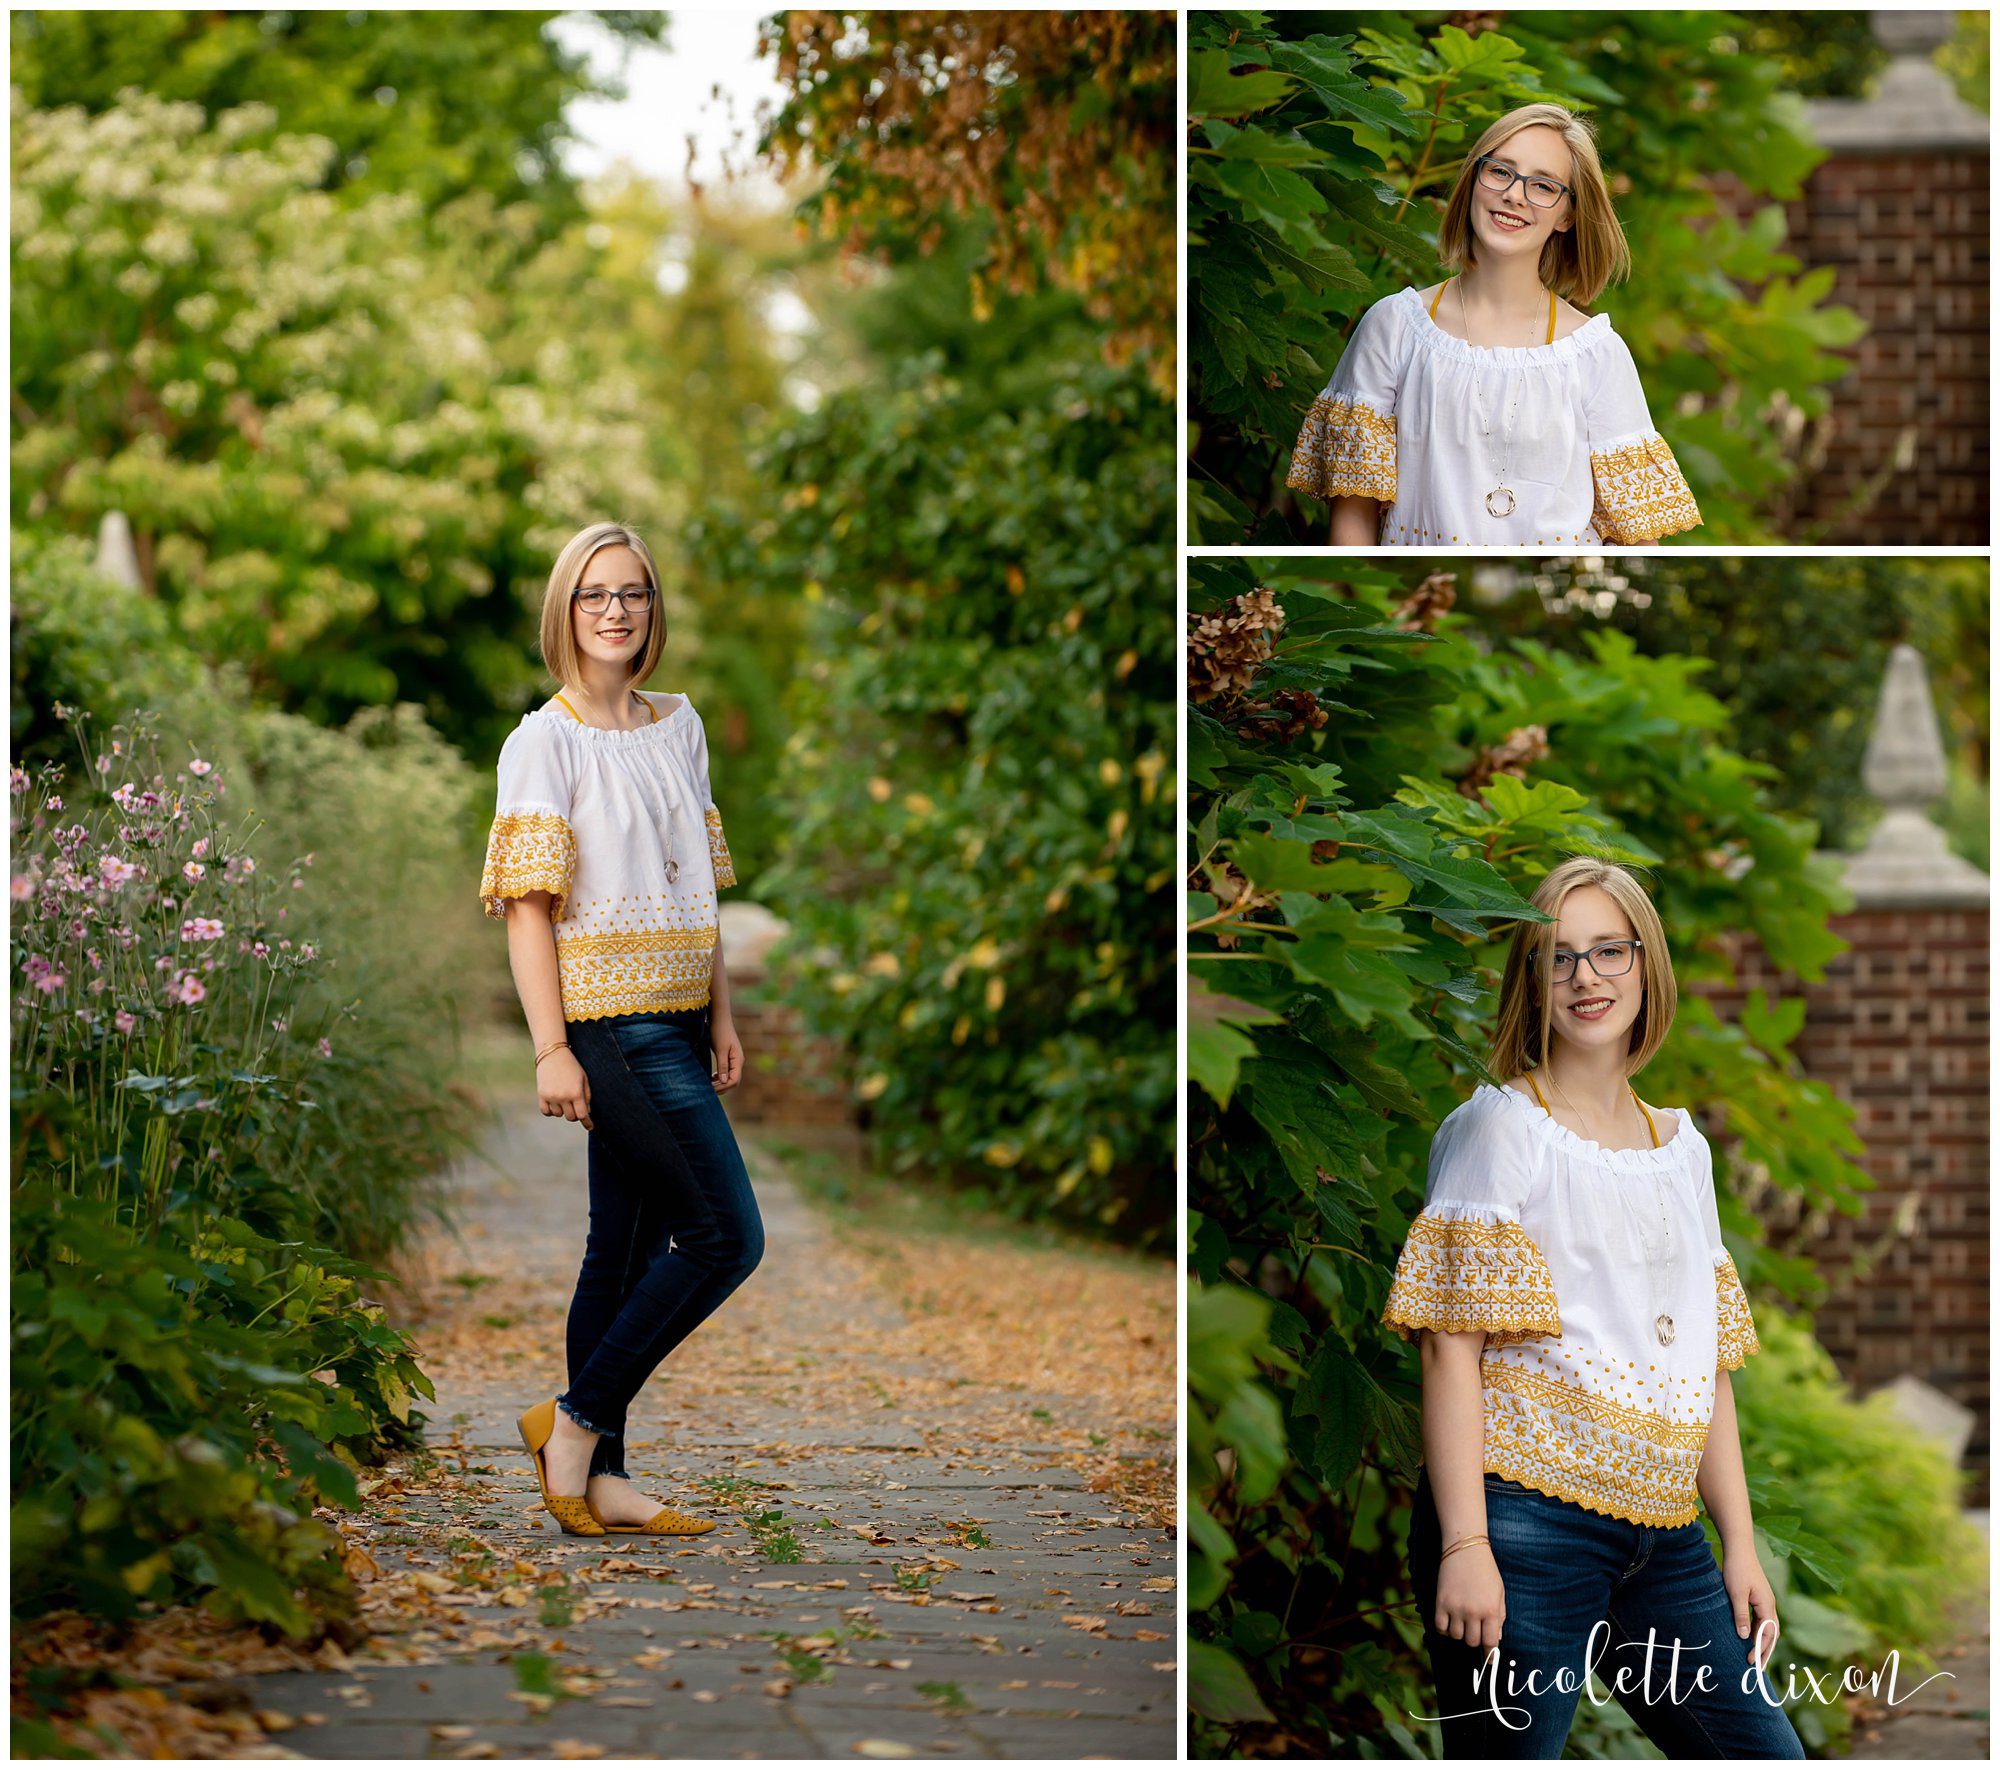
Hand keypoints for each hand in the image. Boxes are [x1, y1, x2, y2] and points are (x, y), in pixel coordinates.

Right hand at [537, 1048, 591, 1129]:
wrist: (553, 1054)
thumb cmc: (572, 1066)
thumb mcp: (584, 1079)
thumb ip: (587, 1096)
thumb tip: (587, 1113)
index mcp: (576, 1093)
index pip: (582, 1115)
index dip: (587, 1122)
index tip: (590, 1127)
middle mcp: (563, 1097)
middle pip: (571, 1117)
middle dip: (575, 1113)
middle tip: (575, 1105)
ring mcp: (551, 1097)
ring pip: (558, 1115)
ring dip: (562, 1110)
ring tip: (563, 1097)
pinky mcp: (541, 1095)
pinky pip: (546, 1112)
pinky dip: (551, 1111)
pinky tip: (554, 1103)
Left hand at [711, 1018, 742, 1093]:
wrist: (719, 1018)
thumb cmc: (719, 1031)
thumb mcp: (720, 1049)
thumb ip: (722, 1065)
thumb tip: (724, 1081)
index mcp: (738, 1060)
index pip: (735, 1080)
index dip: (723, 1087)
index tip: (711, 1089)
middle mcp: (738, 1061)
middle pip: (733, 1081)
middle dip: (722, 1087)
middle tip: (708, 1089)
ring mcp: (734, 1060)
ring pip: (730, 1077)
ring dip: (720, 1083)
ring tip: (709, 1084)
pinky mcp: (729, 1057)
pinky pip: (727, 1072)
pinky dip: (720, 1077)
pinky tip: (712, 1077)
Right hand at [1435, 1540, 1505, 1652]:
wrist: (1465, 1546)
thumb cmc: (1486, 1569)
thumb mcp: (1499, 1592)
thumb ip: (1499, 1616)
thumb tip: (1495, 1639)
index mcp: (1491, 1610)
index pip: (1490, 1643)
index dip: (1490, 1655)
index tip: (1489, 1661)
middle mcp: (1473, 1612)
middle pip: (1472, 1641)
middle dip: (1475, 1639)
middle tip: (1474, 1630)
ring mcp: (1455, 1607)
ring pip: (1456, 1636)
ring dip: (1459, 1632)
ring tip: (1461, 1621)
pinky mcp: (1440, 1601)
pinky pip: (1440, 1627)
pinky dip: (1444, 1628)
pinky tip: (1448, 1621)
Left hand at [1723, 1546, 1779, 1673]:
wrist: (1739, 1548)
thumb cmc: (1737, 1569)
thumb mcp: (1735, 1592)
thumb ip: (1740, 1615)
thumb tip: (1744, 1637)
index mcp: (1767, 1605)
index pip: (1768, 1634)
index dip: (1760, 1649)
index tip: (1750, 1662)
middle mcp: (1769, 1605)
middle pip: (1772, 1634)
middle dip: (1765, 1651)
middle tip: (1757, 1668)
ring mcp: (1765, 1601)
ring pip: (1767, 1628)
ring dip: (1762, 1643)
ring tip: (1754, 1657)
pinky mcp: (1758, 1597)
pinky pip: (1761, 1619)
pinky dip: (1758, 1631)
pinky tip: (1748, 1637)